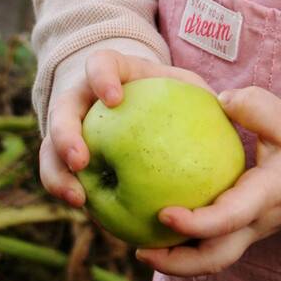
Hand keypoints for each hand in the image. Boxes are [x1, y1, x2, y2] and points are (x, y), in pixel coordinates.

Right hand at [39, 48, 213, 208]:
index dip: (102, 77)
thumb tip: (230, 105)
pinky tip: (95, 217)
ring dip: (57, 173)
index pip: (100, 63)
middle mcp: (81, 98)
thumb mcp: (186, 86)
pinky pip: (64, 179)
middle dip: (65, 133)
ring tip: (79, 198)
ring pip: (50, 149)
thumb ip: (203, 95)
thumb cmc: (170, 97)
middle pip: (62, 109)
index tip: (115, 98)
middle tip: (82, 160)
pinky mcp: (65, 160)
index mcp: (110, 72)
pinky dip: (72, 196)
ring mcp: (68, 128)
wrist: (139, 108)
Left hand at [134, 86, 280, 277]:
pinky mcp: (237, 233)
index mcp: (265, 197)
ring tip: (139, 249)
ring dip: (174, 262)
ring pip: (209, 261)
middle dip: (177, 262)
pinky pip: (207, 249)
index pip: (230, 218)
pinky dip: (180, 248)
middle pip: (215, 258)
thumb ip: (259, 108)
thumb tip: (222, 100)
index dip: (196, 223)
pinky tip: (151, 232)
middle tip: (140, 251)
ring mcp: (245, 234)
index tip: (162, 214)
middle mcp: (254, 224)